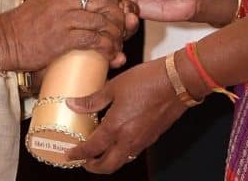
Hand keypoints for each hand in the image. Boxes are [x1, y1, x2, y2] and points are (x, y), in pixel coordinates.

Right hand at [0, 0, 127, 72]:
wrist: (2, 41)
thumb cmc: (22, 25)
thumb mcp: (43, 1)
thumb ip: (62, 1)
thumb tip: (82, 8)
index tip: (118, 4)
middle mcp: (64, 0)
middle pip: (103, 2)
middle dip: (118, 16)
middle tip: (122, 28)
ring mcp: (64, 18)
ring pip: (102, 21)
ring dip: (115, 35)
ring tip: (118, 44)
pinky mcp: (63, 38)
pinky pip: (94, 39)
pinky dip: (106, 47)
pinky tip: (110, 53)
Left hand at [64, 59, 187, 172]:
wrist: (177, 81)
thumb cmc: (148, 80)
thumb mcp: (114, 87)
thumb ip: (93, 100)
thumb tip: (73, 104)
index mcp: (115, 127)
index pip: (91, 149)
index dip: (78, 154)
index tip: (70, 154)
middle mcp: (128, 139)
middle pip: (108, 165)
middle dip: (94, 167)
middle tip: (84, 161)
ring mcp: (142, 140)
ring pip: (122, 160)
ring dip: (109, 160)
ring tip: (100, 151)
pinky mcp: (153, 137)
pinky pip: (134, 151)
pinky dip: (123, 151)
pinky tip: (119, 139)